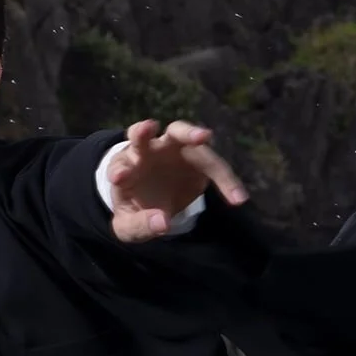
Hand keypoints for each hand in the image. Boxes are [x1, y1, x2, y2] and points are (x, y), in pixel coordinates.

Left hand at [107, 119, 248, 243]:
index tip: (120, 177)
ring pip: (180, 134)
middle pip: (142, 135)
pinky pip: (212, 164)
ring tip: (205, 136)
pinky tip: (238, 198)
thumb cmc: (137, 212)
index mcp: (124, 169)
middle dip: (144, 131)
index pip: (118, 165)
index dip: (119, 170)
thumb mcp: (131, 228)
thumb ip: (141, 226)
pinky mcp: (195, 156)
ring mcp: (171, 150)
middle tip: (148, 128)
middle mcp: (145, 153)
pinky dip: (225, 178)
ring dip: (192, 134)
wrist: (155, 206)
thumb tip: (163, 224)